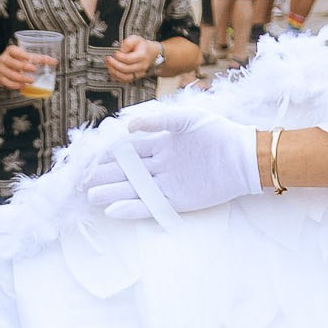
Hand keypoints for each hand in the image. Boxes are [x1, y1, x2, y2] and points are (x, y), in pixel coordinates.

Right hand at [0, 45, 48, 91]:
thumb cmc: (17, 59)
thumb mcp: (26, 56)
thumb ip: (39, 58)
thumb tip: (55, 62)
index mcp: (11, 51)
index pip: (14, 51)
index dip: (21, 54)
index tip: (30, 58)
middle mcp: (4, 59)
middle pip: (12, 63)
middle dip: (23, 66)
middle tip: (34, 69)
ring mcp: (1, 69)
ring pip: (10, 74)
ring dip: (21, 78)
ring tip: (32, 81)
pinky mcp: (1, 78)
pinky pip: (7, 82)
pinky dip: (15, 85)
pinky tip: (23, 86)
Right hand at [83, 98, 262, 219]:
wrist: (244, 156)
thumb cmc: (219, 132)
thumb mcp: (188, 118)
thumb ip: (159, 120)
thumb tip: (129, 126)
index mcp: (162, 144)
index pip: (128, 150)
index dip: (109, 155)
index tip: (90, 160)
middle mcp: (162, 164)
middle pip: (127, 171)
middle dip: (105, 176)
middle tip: (82, 182)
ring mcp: (169, 182)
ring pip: (135, 188)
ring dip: (113, 192)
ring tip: (91, 196)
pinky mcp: (179, 199)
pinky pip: (151, 204)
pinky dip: (133, 207)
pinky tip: (114, 209)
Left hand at [105, 35, 161, 83]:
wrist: (151, 53)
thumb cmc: (142, 46)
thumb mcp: (136, 39)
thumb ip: (128, 42)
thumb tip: (121, 49)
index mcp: (142, 56)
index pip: (128, 59)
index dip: (119, 56)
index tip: (115, 52)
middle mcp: (141, 66)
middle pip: (126, 69)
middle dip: (114, 64)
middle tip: (109, 59)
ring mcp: (139, 73)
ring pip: (125, 77)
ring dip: (114, 72)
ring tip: (109, 65)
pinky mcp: (135, 77)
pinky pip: (125, 80)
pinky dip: (117, 77)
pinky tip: (112, 71)